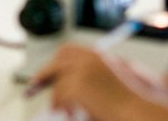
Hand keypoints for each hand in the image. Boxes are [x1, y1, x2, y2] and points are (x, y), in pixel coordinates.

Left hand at [30, 44, 167, 120]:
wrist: (137, 110)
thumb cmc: (129, 102)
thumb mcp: (108, 81)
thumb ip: (88, 76)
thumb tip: (64, 85)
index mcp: (96, 55)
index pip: (66, 52)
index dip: (53, 65)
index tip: (42, 76)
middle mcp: (87, 59)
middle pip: (55, 64)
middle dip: (42, 77)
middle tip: (30, 89)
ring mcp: (80, 71)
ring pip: (57, 86)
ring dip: (59, 101)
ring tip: (71, 113)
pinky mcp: (76, 85)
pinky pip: (59, 99)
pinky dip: (63, 109)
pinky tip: (74, 115)